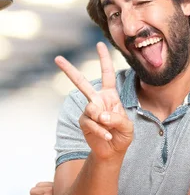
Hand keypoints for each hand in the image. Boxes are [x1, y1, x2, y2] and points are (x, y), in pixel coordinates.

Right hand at [55, 42, 132, 160]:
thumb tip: (100, 115)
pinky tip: (107, 136)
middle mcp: (97, 100)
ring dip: (103, 121)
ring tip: (110, 130)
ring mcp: (89, 111)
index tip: (99, 44)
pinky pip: (91, 123)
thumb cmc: (123, 135)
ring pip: (92, 109)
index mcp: (110, 96)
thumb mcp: (127, 127)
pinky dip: (101, 131)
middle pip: (82, 83)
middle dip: (69, 71)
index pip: (107, 75)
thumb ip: (116, 119)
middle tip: (57, 58)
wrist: (113, 150)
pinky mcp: (84, 122)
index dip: (104, 60)